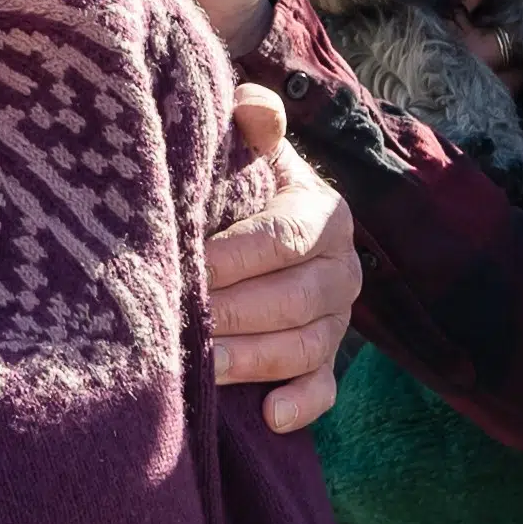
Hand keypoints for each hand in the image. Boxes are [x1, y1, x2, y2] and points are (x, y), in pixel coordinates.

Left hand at [207, 92, 360, 433]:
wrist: (258, 228)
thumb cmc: (240, 187)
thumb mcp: (247, 152)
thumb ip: (251, 126)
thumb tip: (251, 106)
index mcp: (323, 215)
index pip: (282, 239)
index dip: (233, 255)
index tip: (187, 266)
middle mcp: (341, 269)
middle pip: (294, 300)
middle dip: (235, 313)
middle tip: (181, 323)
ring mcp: (336, 321)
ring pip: (304, 347)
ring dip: (253, 359)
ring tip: (202, 366)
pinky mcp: (325, 363)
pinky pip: (324, 389)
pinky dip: (302, 405)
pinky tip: (270, 417)